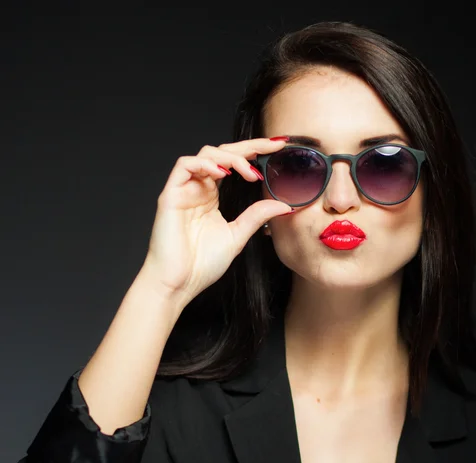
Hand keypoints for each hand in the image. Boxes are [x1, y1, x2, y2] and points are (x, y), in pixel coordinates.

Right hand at [139, 138, 291, 306]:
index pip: (234, 164)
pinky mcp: (170, 195)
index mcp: (211, 196)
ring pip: (206, 154)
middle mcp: (198, 188)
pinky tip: (223, 172)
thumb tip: (284, 204)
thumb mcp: (238, 235)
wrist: (179, 284)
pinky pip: (184, 166)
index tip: (278, 147)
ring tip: (250, 172)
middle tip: (273, 145)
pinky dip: (205, 164)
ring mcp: (184, 190)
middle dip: (249, 146)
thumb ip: (257, 216)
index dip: (255, 152)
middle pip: (222, 152)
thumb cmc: (201, 264)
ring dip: (231, 157)